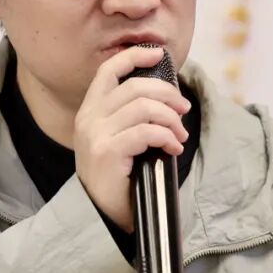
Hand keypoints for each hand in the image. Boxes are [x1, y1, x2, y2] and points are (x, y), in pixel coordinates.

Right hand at [74, 46, 189, 232]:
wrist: (101, 216)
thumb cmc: (117, 179)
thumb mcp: (118, 140)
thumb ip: (130, 116)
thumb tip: (167, 96)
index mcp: (89, 111)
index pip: (108, 70)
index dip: (134, 57)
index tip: (160, 55)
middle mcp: (88, 119)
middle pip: (135, 87)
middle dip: (167, 94)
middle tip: (183, 111)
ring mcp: (95, 135)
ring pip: (143, 107)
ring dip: (171, 119)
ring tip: (180, 135)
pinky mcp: (107, 152)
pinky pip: (146, 131)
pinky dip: (167, 136)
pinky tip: (174, 148)